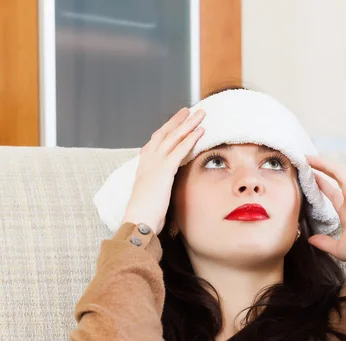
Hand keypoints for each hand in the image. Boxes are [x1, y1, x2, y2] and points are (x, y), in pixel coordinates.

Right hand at [123, 107, 205, 234]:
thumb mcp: (152, 196)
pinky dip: (191, 139)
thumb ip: (159, 188)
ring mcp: (156, 163)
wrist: (138, 220)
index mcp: (144, 166)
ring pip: (174, 137)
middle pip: (165, 134)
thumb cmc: (144, 214)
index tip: (175, 122)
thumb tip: (164, 192)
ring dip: (188, 124)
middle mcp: (149, 160)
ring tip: (201, 114)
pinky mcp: (165, 170)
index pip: (156, 142)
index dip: (167, 131)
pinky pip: (180, 150)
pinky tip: (201, 131)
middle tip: (189, 110)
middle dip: (177, 121)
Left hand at [306, 155, 345, 304]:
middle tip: (302, 164)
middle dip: (318, 171)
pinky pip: (337, 170)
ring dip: (319, 163)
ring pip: (334, 171)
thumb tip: (310, 240)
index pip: (332, 195)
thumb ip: (324, 243)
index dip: (320, 186)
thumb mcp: (339, 248)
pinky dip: (323, 163)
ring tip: (303, 157)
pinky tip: (310, 159)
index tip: (306, 181)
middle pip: (332, 180)